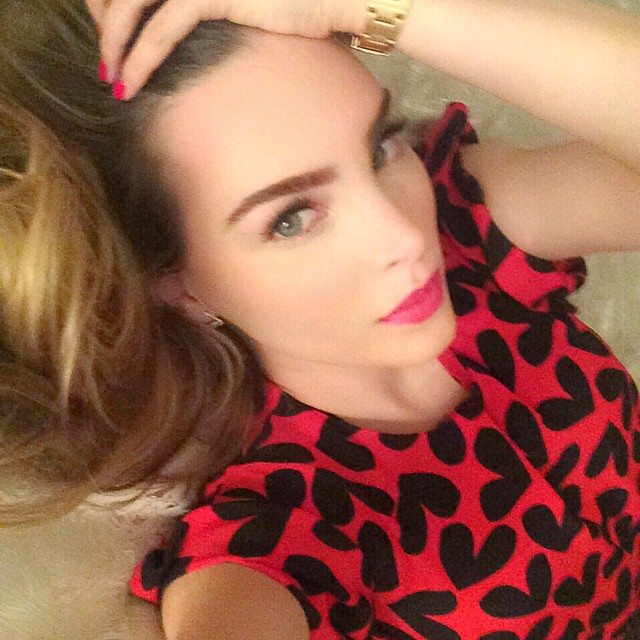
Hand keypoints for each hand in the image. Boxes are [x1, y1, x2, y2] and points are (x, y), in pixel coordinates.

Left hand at [87, 0, 366, 98]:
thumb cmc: (301, 3)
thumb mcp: (245, 3)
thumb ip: (212, 6)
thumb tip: (188, 24)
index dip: (116, 9)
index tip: (112, 39)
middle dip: (107, 25)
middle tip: (106, 60)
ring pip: (132, 6)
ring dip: (115, 44)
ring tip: (112, 77)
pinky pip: (159, 30)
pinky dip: (139, 58)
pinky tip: (130, 82)